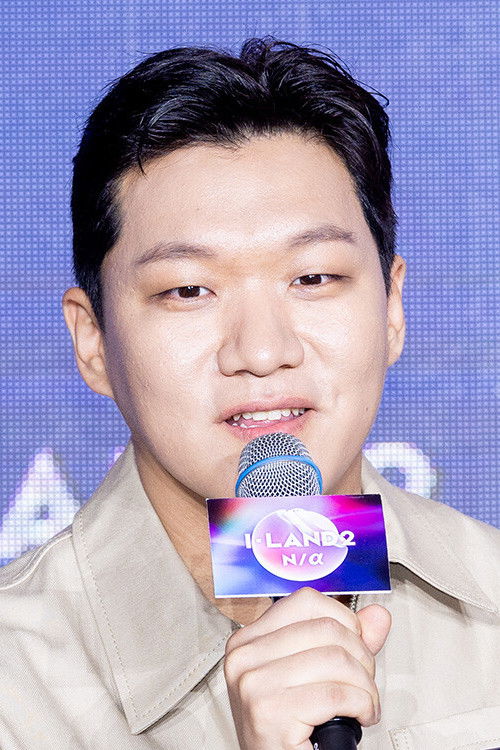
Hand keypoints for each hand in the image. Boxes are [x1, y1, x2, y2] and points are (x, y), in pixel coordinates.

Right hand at [224, 587, 390, 749]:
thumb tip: (377, 616)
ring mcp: (253, 682)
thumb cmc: (289, 729)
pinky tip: (359, 716)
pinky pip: (335, 694)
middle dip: (361, 657)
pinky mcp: (268, 712)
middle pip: (326, 629)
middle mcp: (244, 656)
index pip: (307, 601)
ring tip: (364, 702)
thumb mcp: (314, 675)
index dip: (344, 620)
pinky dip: (361, 706)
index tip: (354, 644)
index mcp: (250, 639)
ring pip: (335, 659)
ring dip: (365, 686)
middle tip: (364, 682)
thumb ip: (347, 641)